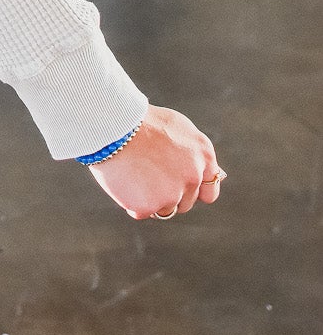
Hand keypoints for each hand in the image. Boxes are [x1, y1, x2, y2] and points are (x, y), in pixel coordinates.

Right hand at [88, 104, 224, 218]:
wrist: (113, 124)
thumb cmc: (141, 122)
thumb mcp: (178, 129)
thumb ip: (196, 154)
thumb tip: (220, 175)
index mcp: (203, 156)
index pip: (209, 191)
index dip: (192, 190)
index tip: (176, 184)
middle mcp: (193, 176)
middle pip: (184, 202)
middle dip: (168, 192)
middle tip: (146, 170)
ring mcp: (173, 193)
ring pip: (164, 209)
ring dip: (150, 198)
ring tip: (134, 173)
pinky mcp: (150, 205)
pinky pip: (141, 212)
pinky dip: (132, 202)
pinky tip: (124, 181)